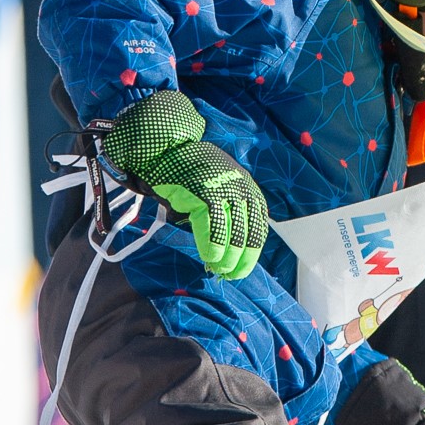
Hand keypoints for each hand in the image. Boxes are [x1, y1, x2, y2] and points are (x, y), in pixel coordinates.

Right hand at [105, 90, 268, 280]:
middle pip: (249, 234)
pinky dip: (212, 246)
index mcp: (248, 189)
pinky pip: (213, 226)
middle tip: (228, 274)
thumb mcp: (220, 189)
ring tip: (217, 269)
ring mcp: (223, 190)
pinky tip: (209, 257)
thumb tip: (228, 252)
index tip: (241, 270)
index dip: (251, 254)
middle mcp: (241, 188)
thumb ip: (229, 214)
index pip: (259, 228)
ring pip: (233, 233)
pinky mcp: (204, 193)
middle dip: (240, 260)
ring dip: (226, 257)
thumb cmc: (190, 175)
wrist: (166, 150)